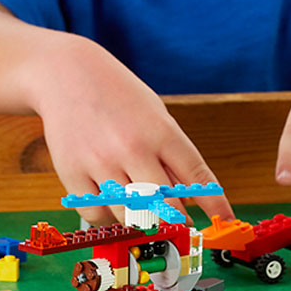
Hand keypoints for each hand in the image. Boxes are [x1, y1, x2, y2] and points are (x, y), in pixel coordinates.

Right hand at [35, 37, 233, 224]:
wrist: (66, 73)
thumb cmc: (116, 94)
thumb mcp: (154, 114)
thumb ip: (171, 155)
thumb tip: (189, 199)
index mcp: (159, 130)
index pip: (196, 177)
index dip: (214, 203)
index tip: (225, 218)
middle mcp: (131, 148)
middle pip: (165, 207)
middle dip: (175, 217)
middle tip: (174, 216)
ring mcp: (99, 162)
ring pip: (131, 216)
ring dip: (139, 215)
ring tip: (133, 196)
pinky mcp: (71, 173)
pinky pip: (98, 213)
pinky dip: (107, 212)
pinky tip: (107, 195)